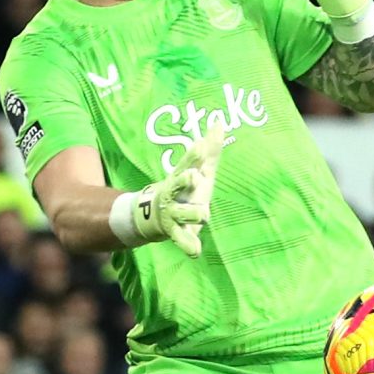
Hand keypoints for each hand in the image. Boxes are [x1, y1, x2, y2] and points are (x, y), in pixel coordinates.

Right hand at [125, 114, 228, 256]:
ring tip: (204, 214)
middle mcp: (174, 193)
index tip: (200, 146)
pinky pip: (182, 239)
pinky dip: (188, 245)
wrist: (152, 214)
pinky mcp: (175, 230)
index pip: (187, 162)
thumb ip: (211, 149)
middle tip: (194, 177)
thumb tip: (221, 122)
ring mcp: (173, 212)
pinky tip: (195, 251)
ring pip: (184, 212)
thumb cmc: (184, 187)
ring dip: (195, 213)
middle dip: (185, 180)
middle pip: (179, 184)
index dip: (193, 155)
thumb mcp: (199, 169)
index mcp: (182, 176)